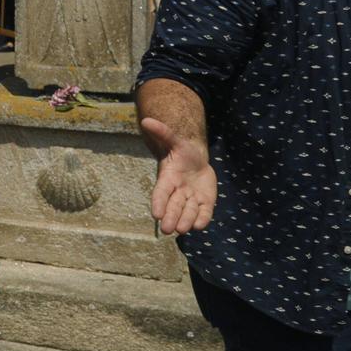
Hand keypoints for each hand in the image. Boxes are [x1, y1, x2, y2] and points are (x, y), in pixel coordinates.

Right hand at [141, 117, 215, 234]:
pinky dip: (202, 220)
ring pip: (188, 212)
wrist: (197, 162)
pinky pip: (203, 213)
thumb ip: (162, 132)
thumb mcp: (174, 140)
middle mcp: (177, 193)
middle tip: (168, 230)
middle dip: (171, 217)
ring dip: (185, 220)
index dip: (158, 203)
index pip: (161, 193)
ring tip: (182, 229)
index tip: (156, 214)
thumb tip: (146, 120)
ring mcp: (191, 200)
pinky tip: (200, 225)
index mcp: (168, 179)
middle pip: (173, 207)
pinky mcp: (204, 203)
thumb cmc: (182, 152)